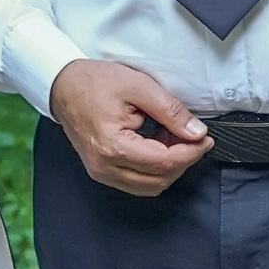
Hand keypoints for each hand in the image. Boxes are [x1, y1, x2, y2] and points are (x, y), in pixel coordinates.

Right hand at [49, 58, 210, 196]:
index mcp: (113, 147)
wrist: (63, 85)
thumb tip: (196, 132)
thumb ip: (171, 111)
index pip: (164, 163)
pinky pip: (136, 181)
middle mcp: (104, 166)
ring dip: (168, 168)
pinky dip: (153, 169)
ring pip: (149, 186)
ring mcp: (101, 172)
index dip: (191, 153)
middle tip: (193, 137)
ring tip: (174, 140)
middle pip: (158, 180)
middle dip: (183, 161)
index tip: (205, 139)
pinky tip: (158, 146)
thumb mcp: (139, 86)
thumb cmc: (93, 82)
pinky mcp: (101, 170)